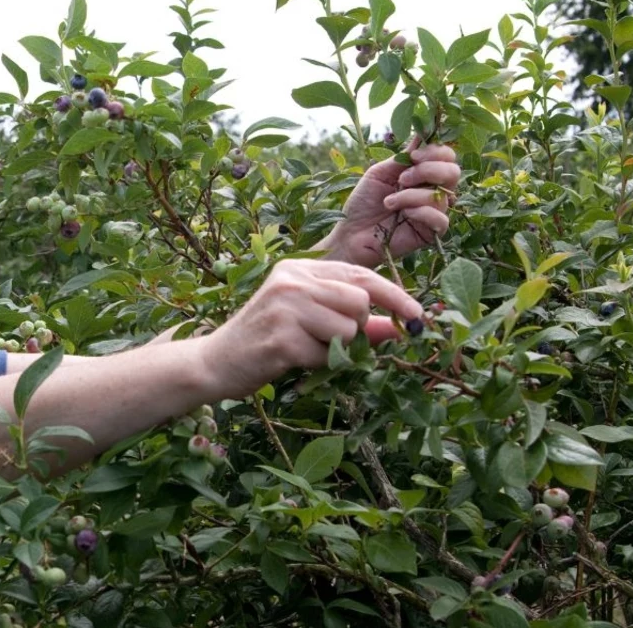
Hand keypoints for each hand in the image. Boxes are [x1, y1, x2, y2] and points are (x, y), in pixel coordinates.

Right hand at [198, 259, 423, 398]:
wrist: (215, 361)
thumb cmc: (265, 341)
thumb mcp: (309, 320)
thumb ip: (351, 318)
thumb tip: (400, 327)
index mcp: (300, 268)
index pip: (361, 274)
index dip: (394, 295)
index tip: (417, 316)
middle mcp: (292, 279)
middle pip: (360, 301)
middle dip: (357, 327)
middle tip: (329, 340)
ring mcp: (285, 307)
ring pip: (348, 328)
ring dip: (337, 349)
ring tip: (305, 349)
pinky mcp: (282, 338)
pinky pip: (327, 355)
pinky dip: (318, 364)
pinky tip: (291, 360)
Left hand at [319, 139, 460, 268]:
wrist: (350, 233)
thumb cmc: (363, 202)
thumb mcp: (380, 173)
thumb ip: (402, 157)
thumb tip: (422, 135)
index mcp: (422, 173)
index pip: (446, 156)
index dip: (435, 151)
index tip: (413, 155)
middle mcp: (432, 190)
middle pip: (453, 172)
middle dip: (428, 170)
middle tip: (402, 179)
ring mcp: (433, 211)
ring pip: (442, 195)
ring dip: (411, 195)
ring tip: (389, 202)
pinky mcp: (431, 232)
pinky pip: (441, 219)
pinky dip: (420, 212)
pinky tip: (403, 215)